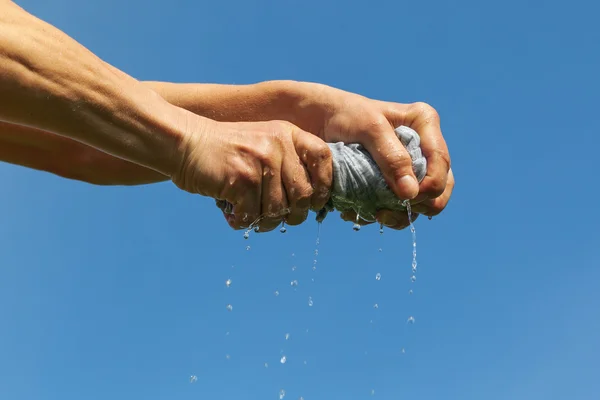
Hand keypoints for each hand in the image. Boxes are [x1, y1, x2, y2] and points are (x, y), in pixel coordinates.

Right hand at [172, 118, 332, 231]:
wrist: (184, 142)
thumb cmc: (225, 150)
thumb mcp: (262, 142)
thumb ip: (286, 161)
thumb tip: (311, 201)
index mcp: (287, 134)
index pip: (323, 158)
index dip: (325, 185)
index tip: (314, 202)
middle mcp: (278, 145)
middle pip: (304, 194)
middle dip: (294, 215)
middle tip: (279, 219)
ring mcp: (260, 161)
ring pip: (278, 209)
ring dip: (265, 222)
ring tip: (251, 217)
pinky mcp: (241, 179)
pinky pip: (253, 215)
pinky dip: (243, 222)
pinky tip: (233, 215)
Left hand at [284, 82, 453, 228]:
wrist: (318, 120)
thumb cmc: (344, 114)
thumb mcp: (368, 129)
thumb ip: (392, 158)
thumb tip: (411, 194)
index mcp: (425, 124)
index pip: (441, 163)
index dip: (431, 187)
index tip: (406, 200)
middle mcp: (423, 146)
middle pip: (439, 188)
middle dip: (416, 206)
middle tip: (385, 212)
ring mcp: (410, 167)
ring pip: (421, 204)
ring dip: (398, 216)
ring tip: (372, 215)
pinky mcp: (394, 183)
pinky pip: (400, 208)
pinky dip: (385, 216)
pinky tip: (362, 213)